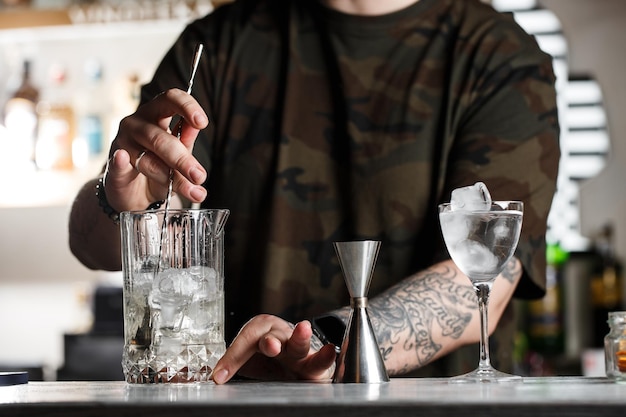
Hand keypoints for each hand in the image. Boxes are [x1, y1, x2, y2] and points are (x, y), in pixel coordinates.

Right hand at [104, 88, 209, 211]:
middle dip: (182, 159)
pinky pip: (116, 165)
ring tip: (191, 191)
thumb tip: (196, 126)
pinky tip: (122, 158)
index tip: (202, 122)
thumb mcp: (179, 154)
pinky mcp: (112, 168)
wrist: (137, 195)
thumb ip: (186, 140)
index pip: (170, 99)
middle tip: (199, 176)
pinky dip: (120, 162)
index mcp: (156, 115)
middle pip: (159, 136)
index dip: (186, 107)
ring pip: (146, 156)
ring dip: (168, 175)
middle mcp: (136, 124)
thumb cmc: (161, 167)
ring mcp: (121, 145)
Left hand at [211, 315, 337, 383]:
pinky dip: (325, 356)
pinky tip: (330, 350)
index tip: (220, 377)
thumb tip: (201, 376)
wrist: (294, 364)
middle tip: (269, 346)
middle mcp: (279, 337)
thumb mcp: (246, 361)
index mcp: (259, 334)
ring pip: (299, 343)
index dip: (233, 357)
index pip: (246, 341)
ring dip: (300, 337)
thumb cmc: (267, 360)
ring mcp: (298, 350)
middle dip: (271, 341)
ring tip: (303, 329)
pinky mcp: (314, 365)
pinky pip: (320, 361)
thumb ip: (228, 366)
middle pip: (273, 336)